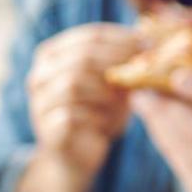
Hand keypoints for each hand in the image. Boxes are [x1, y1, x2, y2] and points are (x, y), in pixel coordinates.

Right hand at [28, 24, 143, 177]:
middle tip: (144, 70)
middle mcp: (39, 74)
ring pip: (73, 84)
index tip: (150, 44)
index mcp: (53, 54)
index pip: (90, 36)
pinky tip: (111, 123)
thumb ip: (124, 62)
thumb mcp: (113, 83)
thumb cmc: (98, 112)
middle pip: (81, 58)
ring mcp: (39, 102)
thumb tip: (152, 42)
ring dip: (106, 91)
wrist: (77, 155)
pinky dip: (97, 117)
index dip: (123, 39)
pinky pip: (72, 115)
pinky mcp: (46, 129)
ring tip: (126, 101)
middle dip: (117, 62)